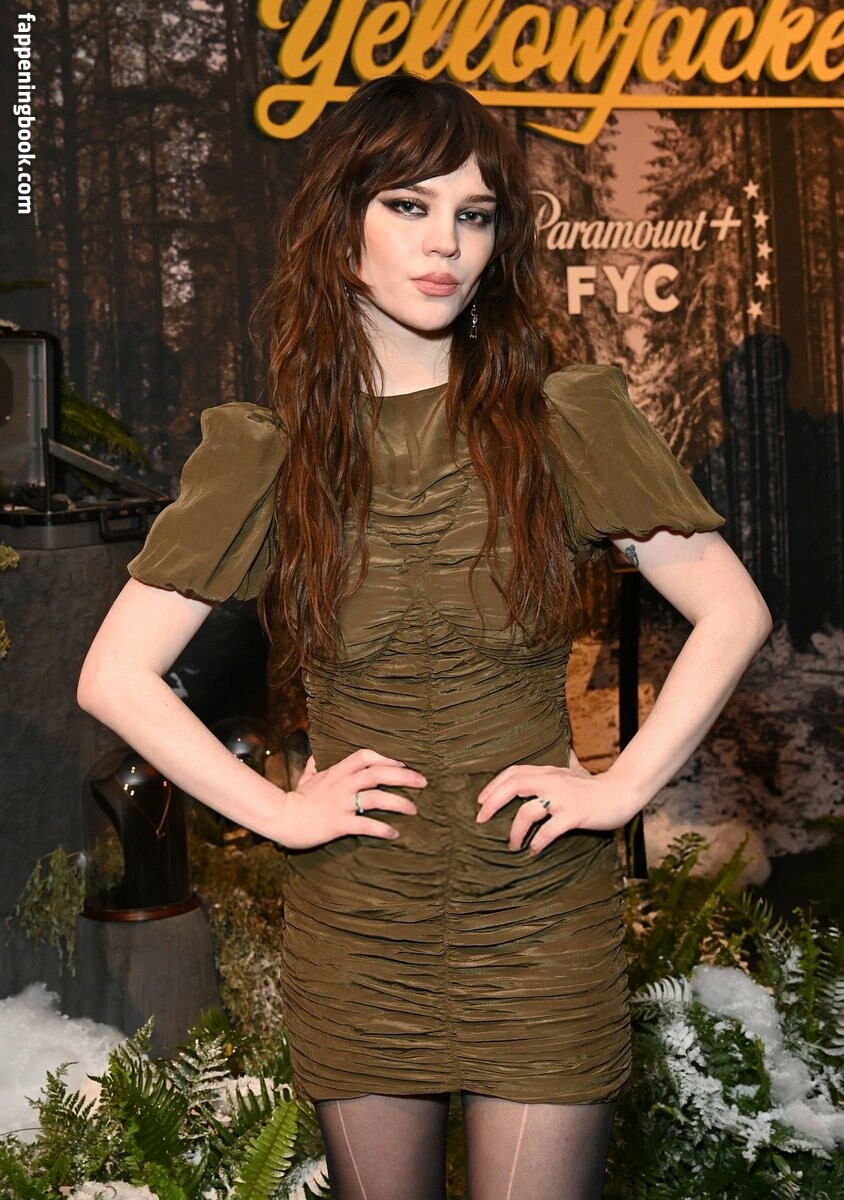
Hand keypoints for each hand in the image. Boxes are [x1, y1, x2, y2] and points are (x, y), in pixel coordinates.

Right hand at [279, 748, 425, 850]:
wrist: (282, 819)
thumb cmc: (295, 799)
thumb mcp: (305, 778)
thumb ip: (314, 766)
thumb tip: (317, 756)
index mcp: (336, 772)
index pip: (364, 756)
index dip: (385, 757)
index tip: (402, 762)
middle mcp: (342, 785)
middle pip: (378, 774)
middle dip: (403, 776)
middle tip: (423, 782)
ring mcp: (341, 804)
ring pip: (376, 798)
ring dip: (398, 802)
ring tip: (414, 808)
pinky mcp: (339, 824)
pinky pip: (365, 825)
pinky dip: (382, 829)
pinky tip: (394, 834)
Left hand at [475, 748, 642, 856]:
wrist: (623, 793)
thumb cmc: (596, 786)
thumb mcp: (577, 771)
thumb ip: (569, 762)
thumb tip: (568, 750)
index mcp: (548, 772)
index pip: (513, 773)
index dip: (493, 785)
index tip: (480, 801)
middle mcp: (552, 781)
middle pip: (513, 786)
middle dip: (492, 802)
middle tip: (480, 819)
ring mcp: (563, 798)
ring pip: (527, 811)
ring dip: (515, 831)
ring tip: (512, 845)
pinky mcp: (574, 815)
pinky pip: (549, 830)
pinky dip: (538, 842)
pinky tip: (533, 851)